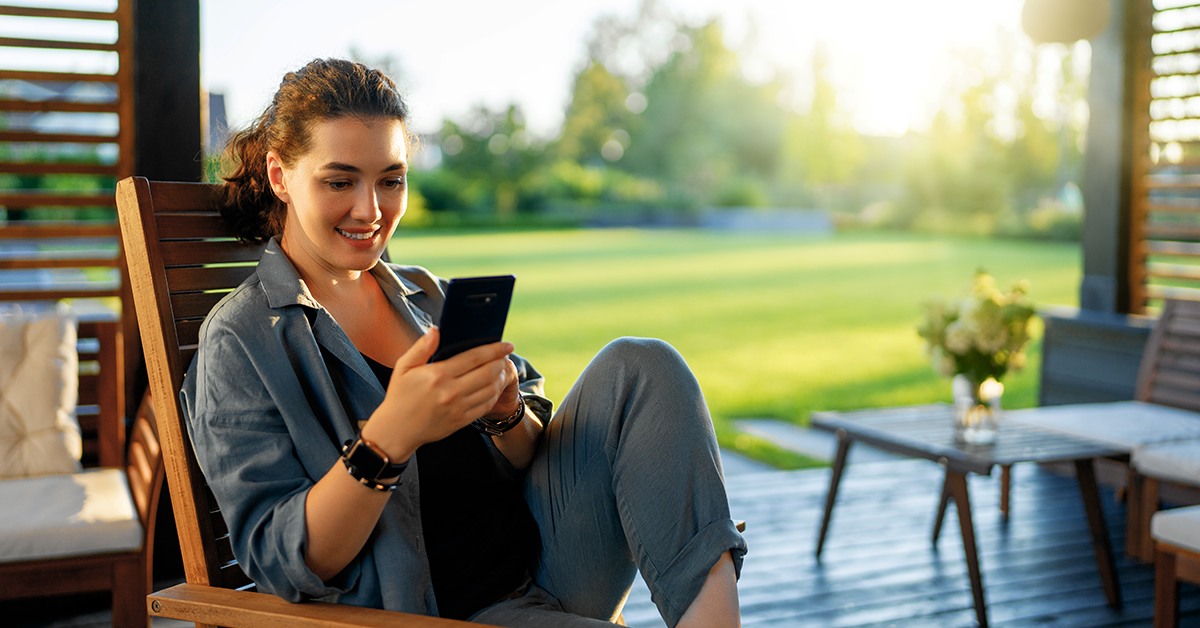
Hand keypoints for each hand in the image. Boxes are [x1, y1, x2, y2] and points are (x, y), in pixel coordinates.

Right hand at [360, 328, 514, 460]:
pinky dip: (495, 394)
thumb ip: (421, 347)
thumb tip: (436, 330)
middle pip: (488, 372)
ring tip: (501, 369)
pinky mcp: (461, 421)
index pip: (474, 357)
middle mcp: (451, 391)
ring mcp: (458, 408)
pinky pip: (486, 405)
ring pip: (491, 389)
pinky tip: (494, 386)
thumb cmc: (400, 396)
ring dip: (501, 377)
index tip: (506, 344)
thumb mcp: (403, 368)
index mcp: (437, 374)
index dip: (494, 349)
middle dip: (501, 361)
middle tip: (506, 354)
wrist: (397, 430)